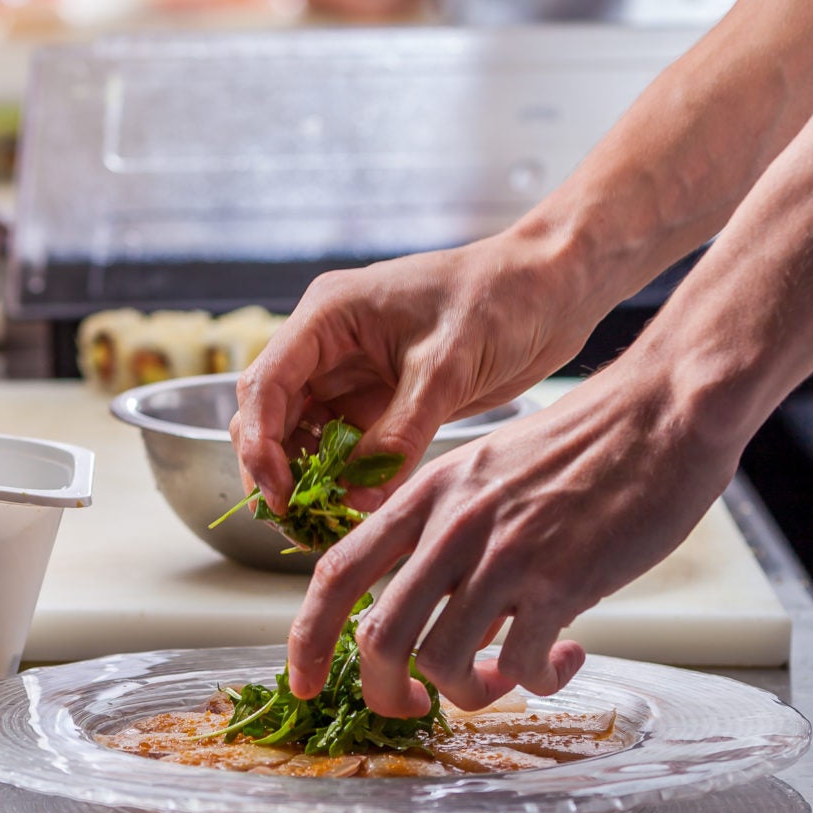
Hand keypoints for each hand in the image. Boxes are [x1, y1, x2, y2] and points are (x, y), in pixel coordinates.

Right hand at [231, 230, 603, 516]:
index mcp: (329, 315)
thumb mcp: (446, 368)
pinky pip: (344, 444)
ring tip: (321, 522)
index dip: (260, 443)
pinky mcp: (380, 399)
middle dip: (274, 466)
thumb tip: (358, 497)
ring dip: (306, 476)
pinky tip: (354, 507)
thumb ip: (399, 434)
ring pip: (302, 433)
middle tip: (295, 520)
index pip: (266, 382)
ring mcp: (352, 372)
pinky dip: (342, 477)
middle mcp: (329, 343)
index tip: (278, 495)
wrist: (552, 290)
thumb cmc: (500, 300)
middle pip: (271, 411)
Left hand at [286, 365, 739, 712]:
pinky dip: (539, 681)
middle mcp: (451, 525)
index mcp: (425, 494)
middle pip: (378, 636)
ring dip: (473, 692)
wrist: (659, 413)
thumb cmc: (583, 443)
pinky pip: (523, 665)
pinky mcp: (560, 581)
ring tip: (509, 677)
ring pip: (444, 661)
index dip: (307, 636)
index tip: (304, 680)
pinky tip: (567, 656)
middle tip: (417, 708)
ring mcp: (503, 554)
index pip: (336, 570)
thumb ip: (451, 531)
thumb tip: (437, 605)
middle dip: (385, 692)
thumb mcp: (488, 472)